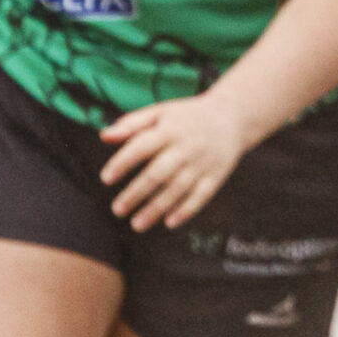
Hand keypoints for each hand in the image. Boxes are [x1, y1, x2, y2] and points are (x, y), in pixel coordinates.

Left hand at [99, 93, 251, 231]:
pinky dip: (186, 210)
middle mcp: (187, 146)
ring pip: (177, 189)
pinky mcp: (217, 175)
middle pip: (158, 173)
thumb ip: (131, 124)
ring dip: (156, 208)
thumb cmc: (187, 116)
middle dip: (136, 193)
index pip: (141, 147)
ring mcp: (203, 162)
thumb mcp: (161, 112)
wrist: (233, 115)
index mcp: (170, 129)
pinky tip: (169, 223)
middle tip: (117, 210)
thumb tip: (104, 136)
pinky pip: (201, 195)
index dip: (122, 163)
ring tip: (136, 224)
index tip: (106, 179)